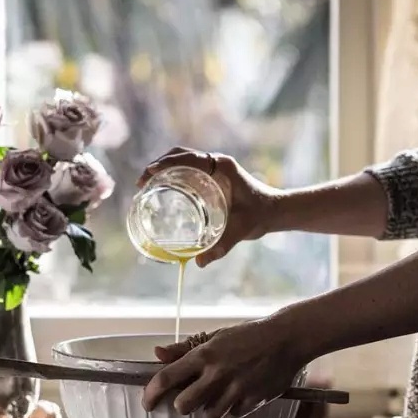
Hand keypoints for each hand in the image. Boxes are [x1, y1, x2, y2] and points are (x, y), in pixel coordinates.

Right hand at [137, 146, 279, 266]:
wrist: (275, 210)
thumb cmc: (260, 216)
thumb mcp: (240, 230)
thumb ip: (222, 247)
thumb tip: (199, 263)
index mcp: (222, 167)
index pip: (188, 158)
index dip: (165, 164)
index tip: (149, 175)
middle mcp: (216, 162)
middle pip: (180, 154)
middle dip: (158, 164)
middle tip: (142, 182)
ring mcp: (214, 167)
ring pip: (182, 159)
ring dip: (163, 166)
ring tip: (146, 183)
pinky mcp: (212, 175)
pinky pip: (188, 167)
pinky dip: (172, 173)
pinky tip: (161, 187)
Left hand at [142, 316, 304, 417]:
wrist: (286, 340)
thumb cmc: (248, 336)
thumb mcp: (216, 337)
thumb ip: (185, 348)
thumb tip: (157, 353)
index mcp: (205, 354)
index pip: (167, 378)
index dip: (151, 394)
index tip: (146, 403)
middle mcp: (218, 374)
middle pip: (184, 406)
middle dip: (182, 405)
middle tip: (189, 397)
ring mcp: (236, 389)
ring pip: (209, 414)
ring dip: (210, 407)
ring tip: (220, 391)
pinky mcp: (253, 401)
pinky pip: (232, 415)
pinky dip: (232, 408)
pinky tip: (239, 393)